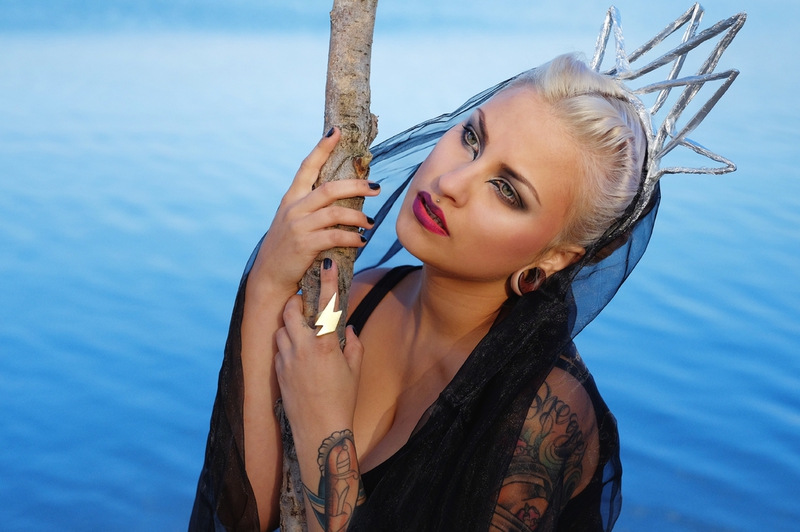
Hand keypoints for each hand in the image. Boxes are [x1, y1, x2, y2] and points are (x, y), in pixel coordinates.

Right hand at [249, 128, 379, 299]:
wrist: (269, 276)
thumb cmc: (287, 250)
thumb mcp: (294, 222)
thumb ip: (311, 208)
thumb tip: (340, 197)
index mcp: (291, 198)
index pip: (307, 166)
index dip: (322, 147)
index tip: (336, 131)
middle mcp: (294, 208)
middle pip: (329, 188)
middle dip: (356, 185)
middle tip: (376, 187)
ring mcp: (298, 226)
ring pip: (335, 212)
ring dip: (358, 216)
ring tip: (371, 223)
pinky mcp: (305, 245)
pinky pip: (335, 236)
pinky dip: (352, 237)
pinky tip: (362, 241)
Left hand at [275, 259, 363, 438]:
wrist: (320, 431)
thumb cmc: (343, 400)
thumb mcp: (354, 370)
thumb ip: (353, 344)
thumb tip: (349, 329)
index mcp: (325, 344)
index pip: (326, 304)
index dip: (327, 281)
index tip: (326, 262)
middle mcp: (302, 347)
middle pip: (291, 310)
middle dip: (296, 302)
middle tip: (304, 302)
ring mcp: (286, 359)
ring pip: (281, 329)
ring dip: (290, 324)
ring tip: (302, 331)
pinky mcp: (277, 371)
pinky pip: (279, 348)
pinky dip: (287, 345)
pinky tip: (298, 355)